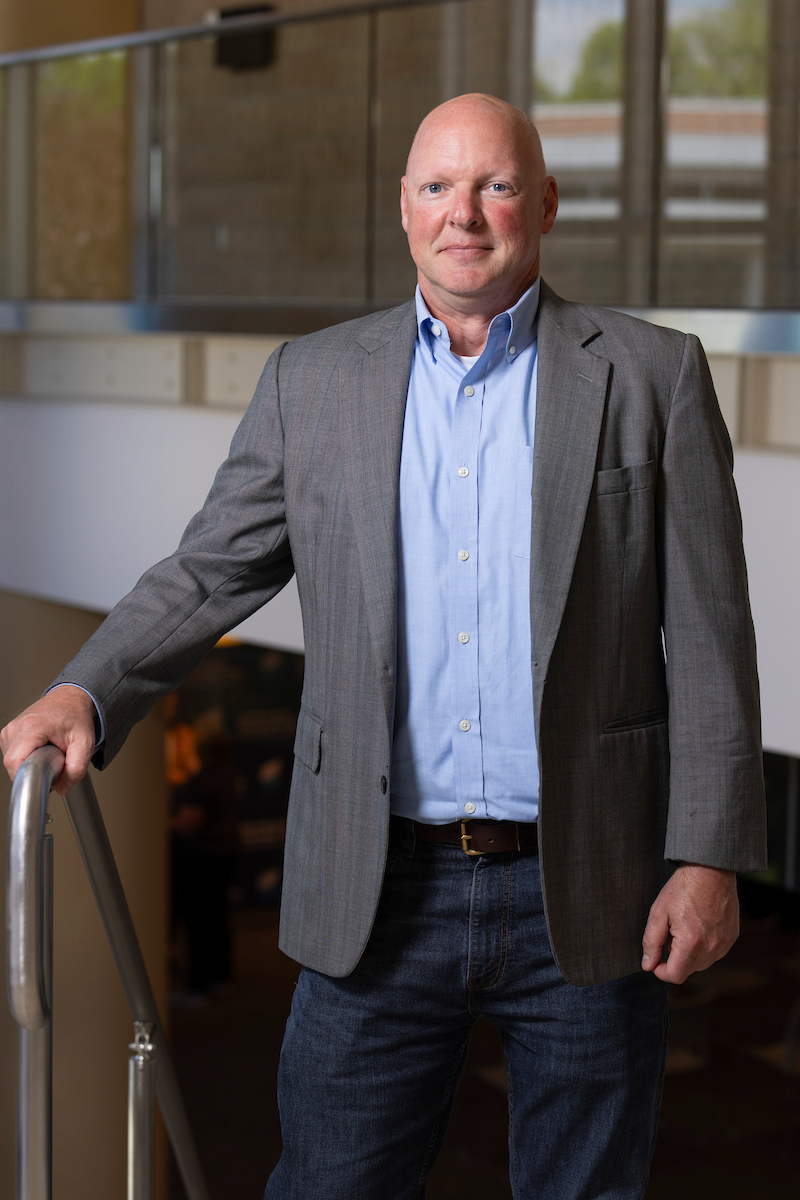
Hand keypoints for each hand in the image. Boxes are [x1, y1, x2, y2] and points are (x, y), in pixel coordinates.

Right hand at [1, 686, 95, 795]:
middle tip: (51, 763)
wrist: (70, 698)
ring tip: (46, 754)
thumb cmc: (75, 716)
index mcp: (31, 727)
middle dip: (31, 772)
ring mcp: (10, 729)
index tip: (41, 781)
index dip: (26, 777)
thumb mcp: (85, 744)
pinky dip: (25, 758)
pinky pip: (12, 755)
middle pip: (13, 764)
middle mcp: (16, 727)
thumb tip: (60, 789)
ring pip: (11, 761)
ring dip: (28, 765)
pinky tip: (38, 751)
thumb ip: (76, 769)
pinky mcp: (9, 733)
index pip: (15, 761)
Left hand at [641, 863, 738, 983]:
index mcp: (690, 943)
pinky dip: (704, 946)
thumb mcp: (658, 912)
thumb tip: (648, 964)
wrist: (711, 870)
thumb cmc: (683, 888)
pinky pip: (715, 953)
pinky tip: (699, 926)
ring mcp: (724, 943)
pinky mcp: (732, 937)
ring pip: (702, 963)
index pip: (675, 976)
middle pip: (688, 970)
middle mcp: (711, 948)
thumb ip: (651, 942)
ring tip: (685, 927)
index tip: (656, 960)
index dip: (661, 972)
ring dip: (690, 954)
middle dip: (675, 959)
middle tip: (670, 933)